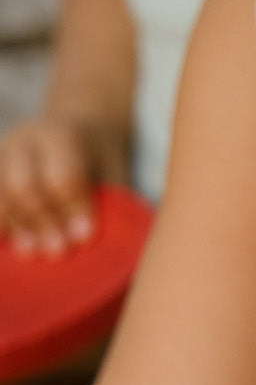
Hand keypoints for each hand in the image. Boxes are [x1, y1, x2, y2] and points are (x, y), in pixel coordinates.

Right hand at [0, 115, 126, 254]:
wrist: (77, 130)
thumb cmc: (101, 160)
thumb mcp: (114, 170)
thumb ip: (113, 199)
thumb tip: (113, 243)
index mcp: (62, 136)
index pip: (63, 176)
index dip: (74, 209)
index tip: (86, 237)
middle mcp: (25, 141)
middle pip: (23, 185)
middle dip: (41, 221)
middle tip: (59, 251)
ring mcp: (1, 154)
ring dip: (15, 226)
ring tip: (31, 254)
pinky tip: (8, 243)